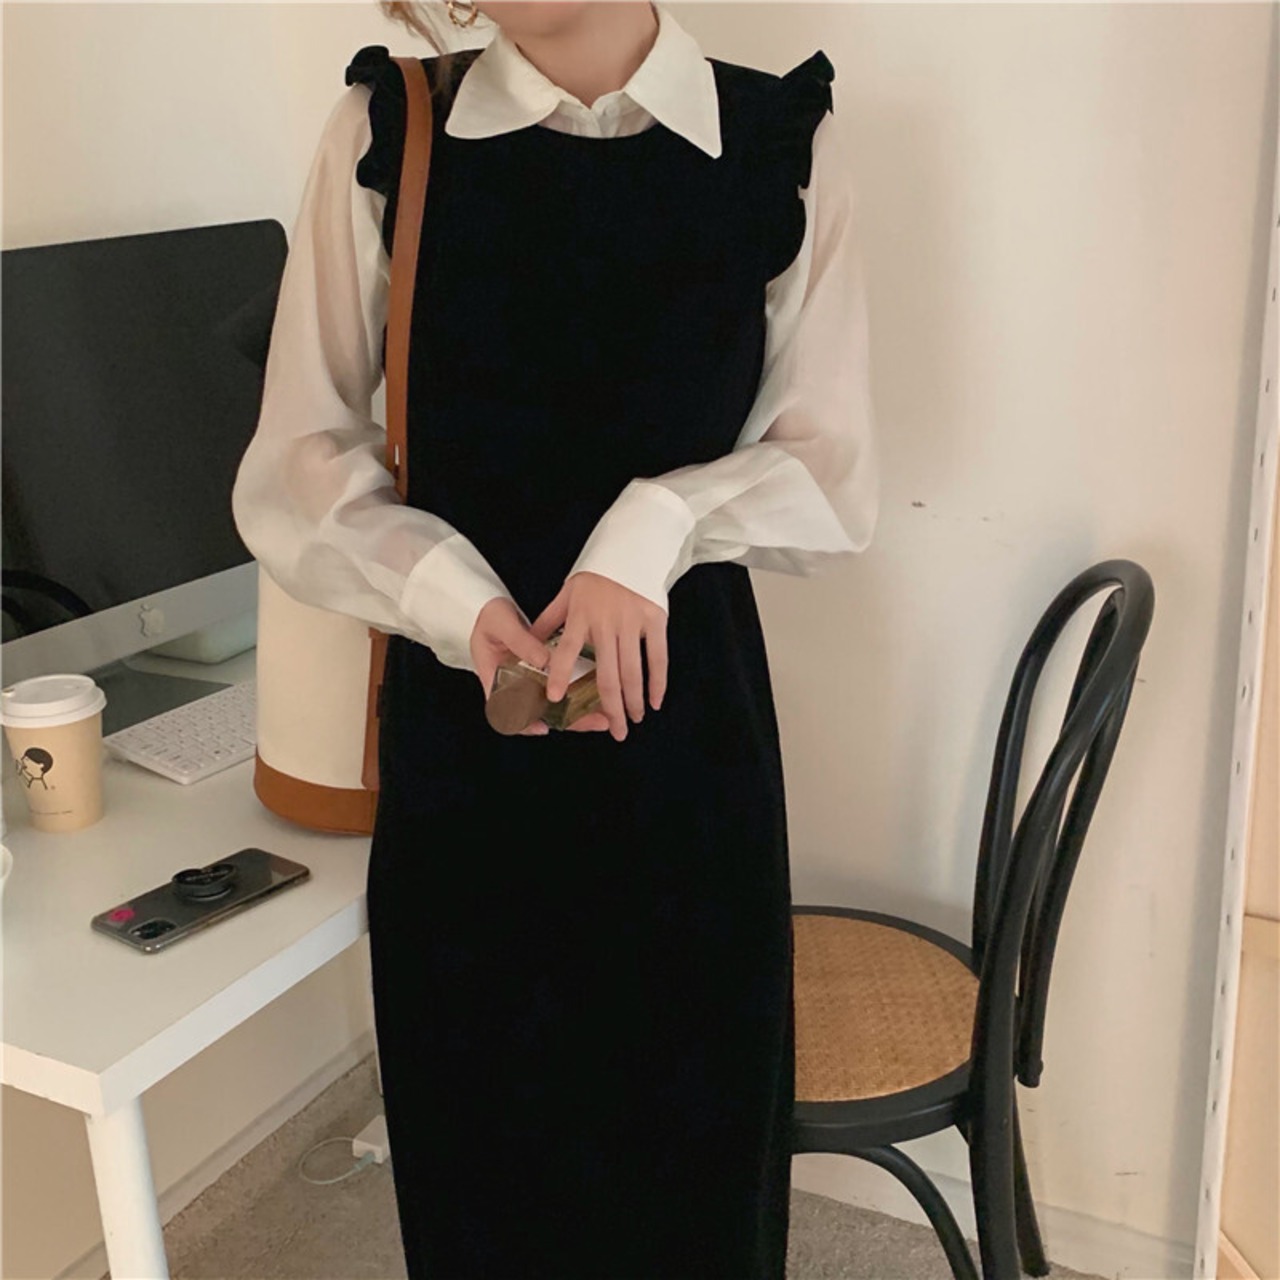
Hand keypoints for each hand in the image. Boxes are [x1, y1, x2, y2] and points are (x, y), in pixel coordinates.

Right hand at [470, 597, 611, 735]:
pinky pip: (558, 692)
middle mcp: (513, 688)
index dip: (523, 723)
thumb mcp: (501, 625)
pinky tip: (597, 698)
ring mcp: (527, 684)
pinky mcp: (540, 677)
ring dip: (576, 714)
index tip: (542, 726)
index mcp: (494, 680)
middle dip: (566, 722)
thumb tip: (544, 661)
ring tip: (603, 716)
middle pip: (538, 715)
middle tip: (593, 722)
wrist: (490, 607)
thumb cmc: (489, 617)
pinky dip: (577, 697)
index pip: (505, 712)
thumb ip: (521, 643)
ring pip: (552, 707)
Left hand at [529, 572, 667, 742]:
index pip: (566, 650)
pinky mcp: (654, 620)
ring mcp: (632, 622)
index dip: (559, 675)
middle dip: (612, 708)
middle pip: (608, 674)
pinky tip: (655, 701)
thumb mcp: (567, 594)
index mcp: (581, 616)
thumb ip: (549, 621)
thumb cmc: (595, 576)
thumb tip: (528, 646)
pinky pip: (658, 656)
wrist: (630, 548)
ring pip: (633, 671)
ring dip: (634, 700)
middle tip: (616, 732)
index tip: (554, 699)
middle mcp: (606, 623)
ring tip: (633, 720)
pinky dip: (658, 681)